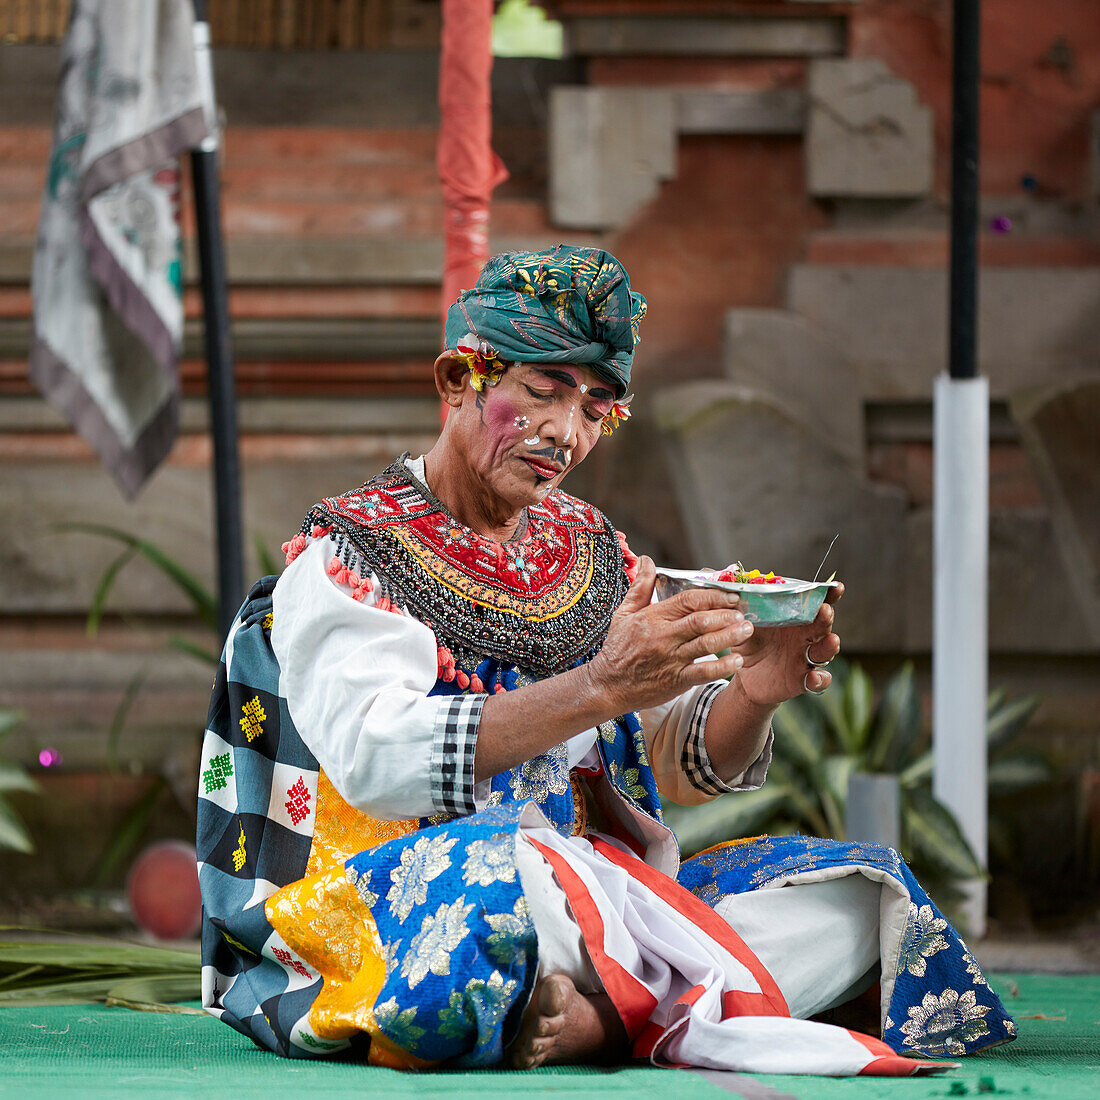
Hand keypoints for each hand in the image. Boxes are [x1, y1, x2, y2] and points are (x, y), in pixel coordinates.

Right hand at [588, 556, 750, 713]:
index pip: (687, 600)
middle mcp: (663, 637)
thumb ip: (640, 586)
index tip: (730, 595)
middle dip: (726, 614)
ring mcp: (670, 659)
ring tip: (747, 630)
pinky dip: (722, 667)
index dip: (712, 596)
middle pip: (700, 621)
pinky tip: (737, 662)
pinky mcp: (676, 680)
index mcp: (653, 617)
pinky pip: (703, 672)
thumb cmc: (617, 648)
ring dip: (730, 636)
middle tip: (743, 612)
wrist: (607, 685)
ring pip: (705, 644)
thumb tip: (647, 560)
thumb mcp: (624, 613)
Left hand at [729, 583, 842, 706]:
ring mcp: (806, 657)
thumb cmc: (746, 643)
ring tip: (832, 640)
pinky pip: (818, 680)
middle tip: (824, 610)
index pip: (815, 603)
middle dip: (826, 617)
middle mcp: (804, 636)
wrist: (742, 673)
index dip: (827, 594)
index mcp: (794, 618)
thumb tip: (733, 594)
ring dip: (830, 646)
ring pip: (825, 651)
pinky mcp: (803, 679)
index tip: (836, 587)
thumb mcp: (740, 626)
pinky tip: (814, 677)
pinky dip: (820, 679)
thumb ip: (740, 612)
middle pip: (822, 624)